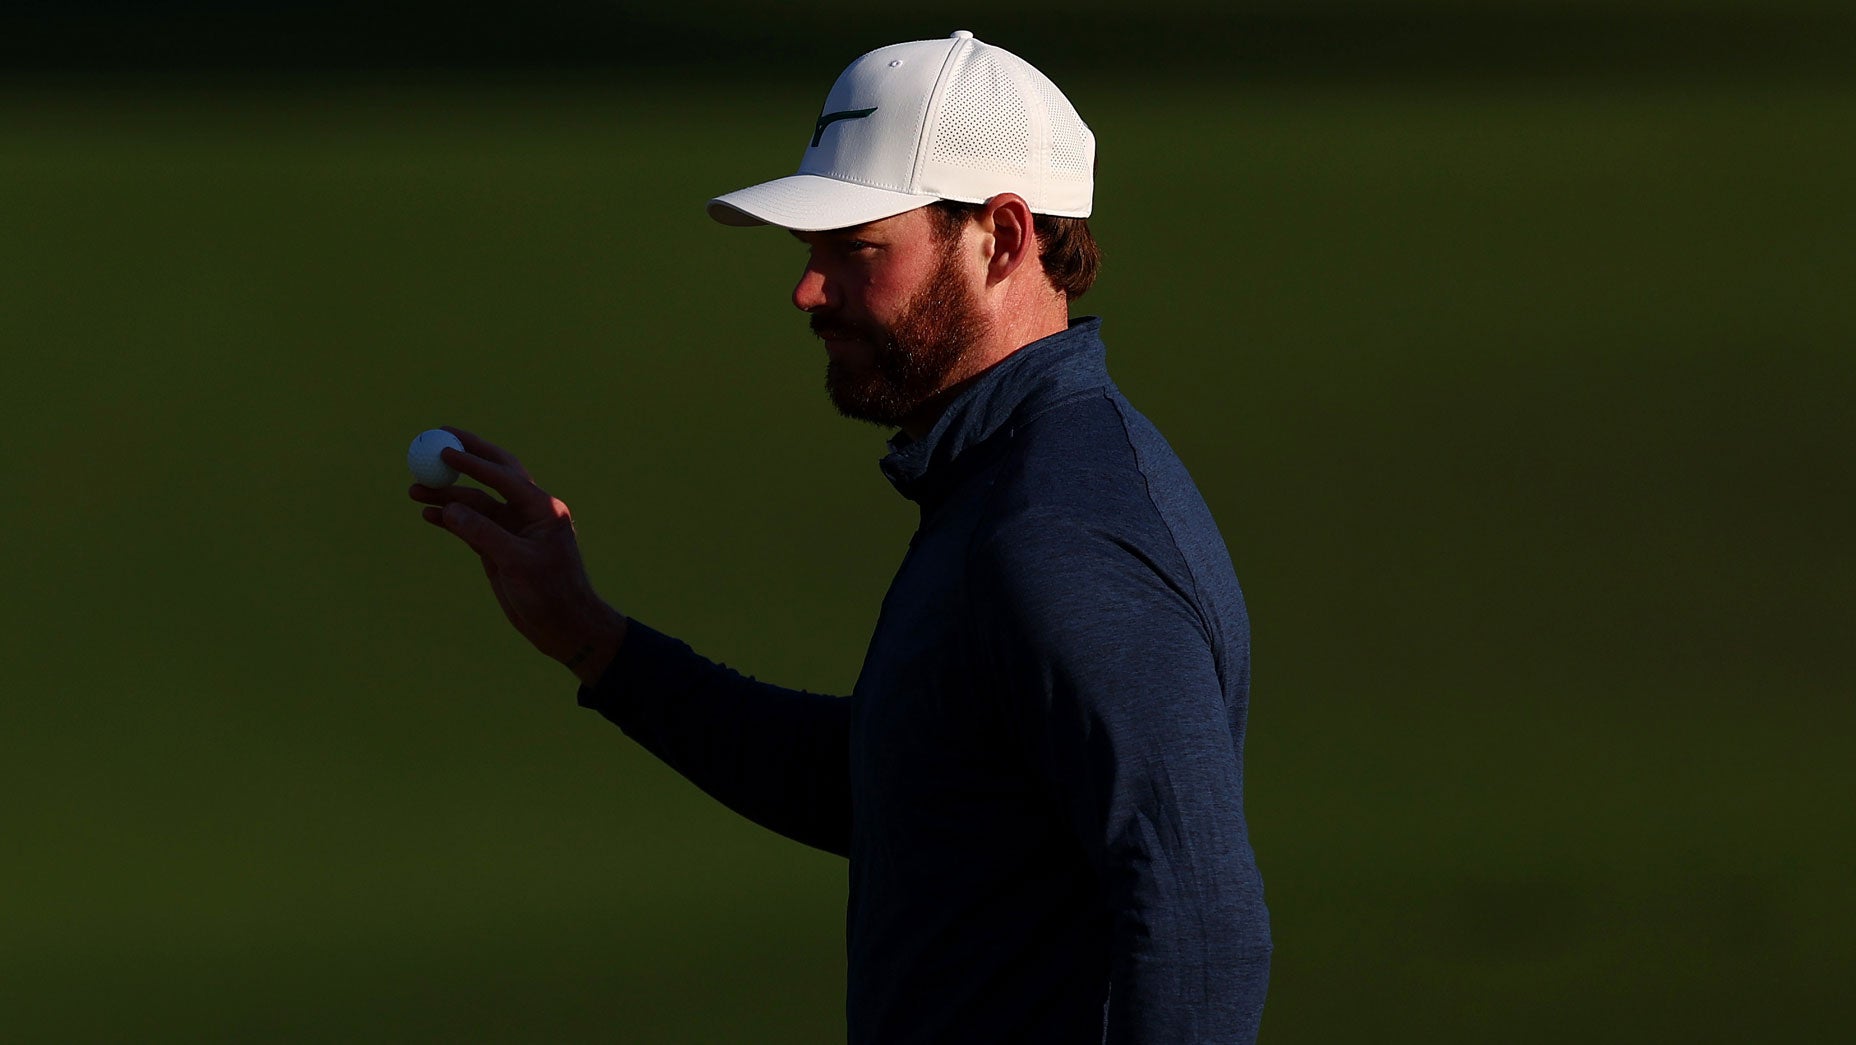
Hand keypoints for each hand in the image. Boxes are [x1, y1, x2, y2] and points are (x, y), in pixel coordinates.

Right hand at [409, 426, 627, 684]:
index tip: (446, 450)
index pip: (504, 476)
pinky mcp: (499, 547)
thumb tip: (450, 508)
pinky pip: (471, 525)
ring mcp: (512, 529)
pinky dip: (450, 519)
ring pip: (476, 502)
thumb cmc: (551, 593)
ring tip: (415, 490)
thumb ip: (483, 534)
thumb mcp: (517, 562)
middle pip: (493, 474)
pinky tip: (428, 514)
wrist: (563, 625)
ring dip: (447, 495)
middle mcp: (528, 512)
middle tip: (436, 440)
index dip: (474, 462)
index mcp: (542, 508)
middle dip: (465, 457)